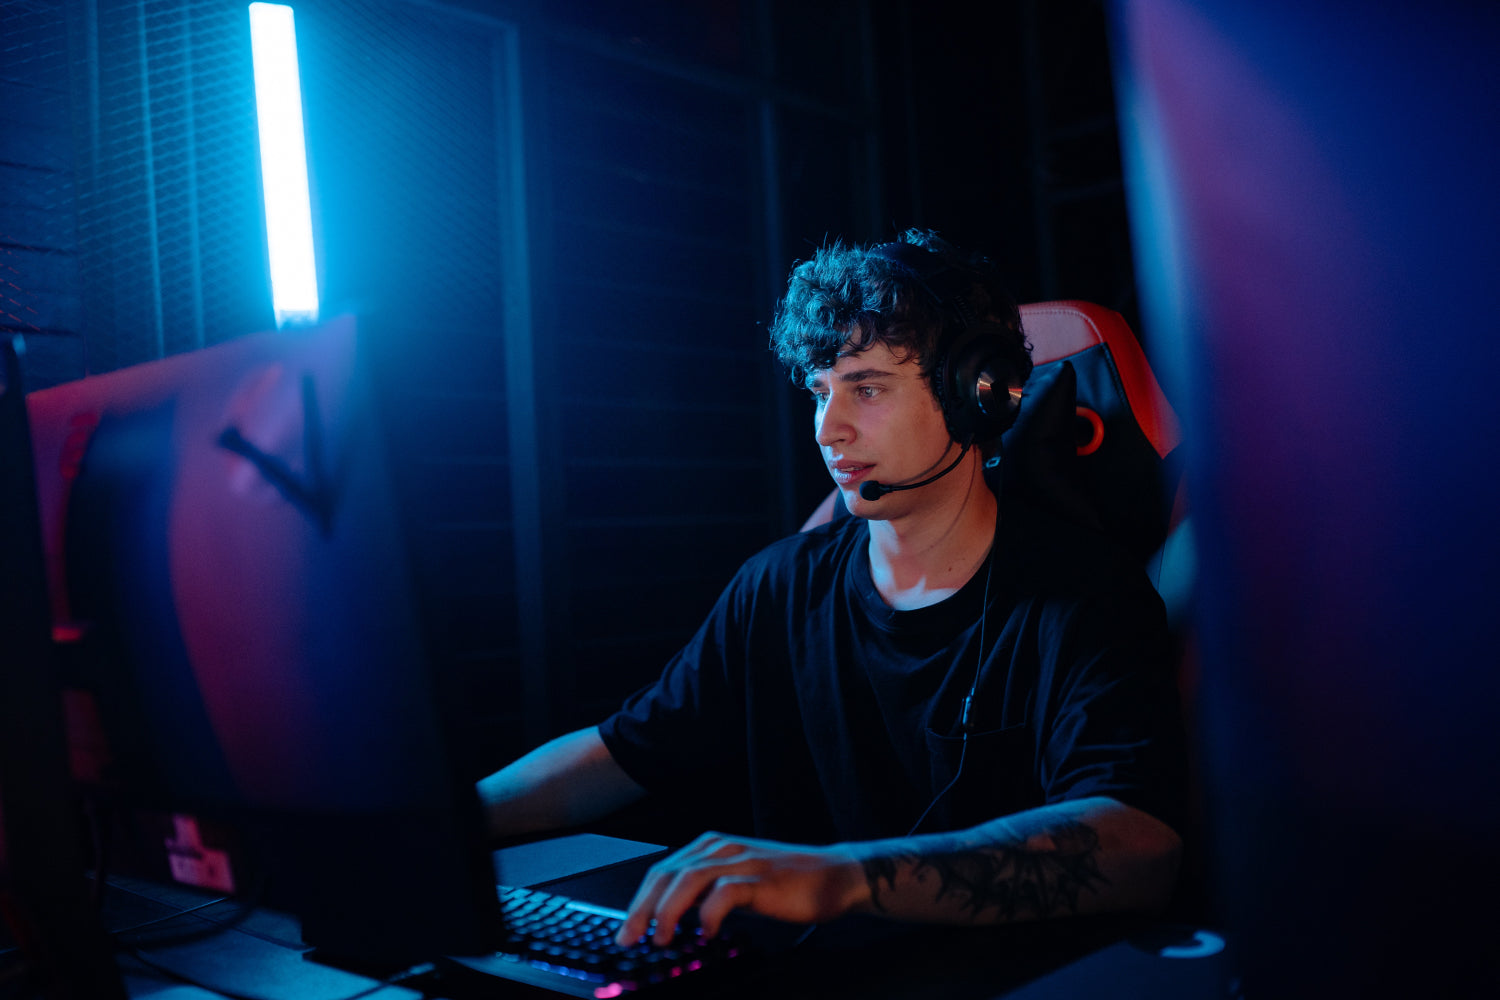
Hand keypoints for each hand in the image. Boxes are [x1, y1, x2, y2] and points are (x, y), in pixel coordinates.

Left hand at [614, 831, 864, 945]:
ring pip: (690, 879)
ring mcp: (742, 860)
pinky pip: (726, 892)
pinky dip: (710, 913)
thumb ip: (705, 894)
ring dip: (668, 911)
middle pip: (668, 874)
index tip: (625, 931)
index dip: (639, 901)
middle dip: (642, 908)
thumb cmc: (787, 884)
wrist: (836, 875)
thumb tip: (671, 923)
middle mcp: (722, 848)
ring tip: (661, 938)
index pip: (662, 871)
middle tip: (629, 938)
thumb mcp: (736, 883)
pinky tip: (706, 931)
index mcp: (711, 847)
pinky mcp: (762, 878)